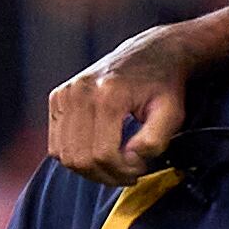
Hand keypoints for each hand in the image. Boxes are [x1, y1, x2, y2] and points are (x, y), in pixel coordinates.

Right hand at [48, 17, 220, 181]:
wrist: (149, 54)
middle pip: (80, 158)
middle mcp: (79, 92)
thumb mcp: (172, 113)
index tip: (141, 166)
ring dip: (91, 171)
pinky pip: (56, 146)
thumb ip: (155, 140)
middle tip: (129, 171)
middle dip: (107, 175)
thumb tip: (131, 157)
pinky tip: (99, 153)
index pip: (103, 154)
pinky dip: (76, 157)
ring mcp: (64, 94)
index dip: (123, 170)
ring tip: (116, 164)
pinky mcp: (57, 99)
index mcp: (107, 94)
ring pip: (64, 156)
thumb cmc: (163, 86)